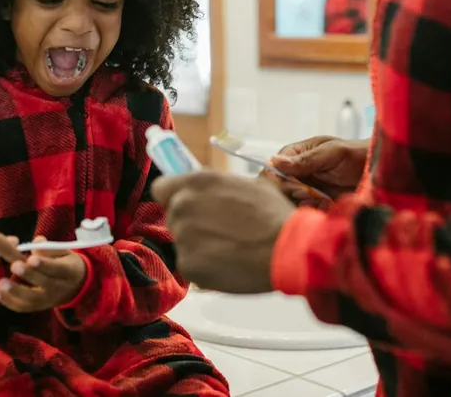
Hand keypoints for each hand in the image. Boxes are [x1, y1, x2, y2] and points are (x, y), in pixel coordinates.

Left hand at [0, 237, 87, 312]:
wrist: (74, 285)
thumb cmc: (65, 262)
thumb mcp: (63, 252)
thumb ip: (49, 247)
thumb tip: (36, 242)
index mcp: (70, 271)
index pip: (58, 269)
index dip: (45, 264)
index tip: (31, 258)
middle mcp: (60, 288)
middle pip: (45, 285)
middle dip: (28, 276)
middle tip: (14, 266)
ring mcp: (49, 300)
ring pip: (32, 300)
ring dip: (15, 292)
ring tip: (1, 283)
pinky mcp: (38, 307)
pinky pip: (23, 307)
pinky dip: (9, 302)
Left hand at [152, 171, 294, 293]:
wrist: (288, 250)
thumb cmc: (275, 215)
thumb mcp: (250, 185)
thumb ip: (222, 187)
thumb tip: (216, 192)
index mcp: (197, 182)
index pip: (161, 188)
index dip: (173, 197)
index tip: (188, 205)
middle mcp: (184, 206)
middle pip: (174, 216)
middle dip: (191, 223)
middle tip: (219, 231)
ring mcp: (183, 237)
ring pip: (182, 242)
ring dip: (198, 246)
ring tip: (228, 249)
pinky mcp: (188, 265)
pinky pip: (190, 265)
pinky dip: (205, 267)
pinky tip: (228, 265)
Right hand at [264, 136, 367, 202]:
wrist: (376, 170)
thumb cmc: (355, 154)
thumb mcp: (331, 153)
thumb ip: (305, 159)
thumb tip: (276, 161)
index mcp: (296, 154)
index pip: (274, 167)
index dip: (279, 178)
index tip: (295, 185)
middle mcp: (297, 171)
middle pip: (278, 186)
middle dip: (291, 192)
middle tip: (308, 194)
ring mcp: (305, 187)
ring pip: (288, 200)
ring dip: (301, 203)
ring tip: (318, 200)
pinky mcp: (314, 202)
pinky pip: (303, 210)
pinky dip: (311, 210)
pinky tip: (324, 205)